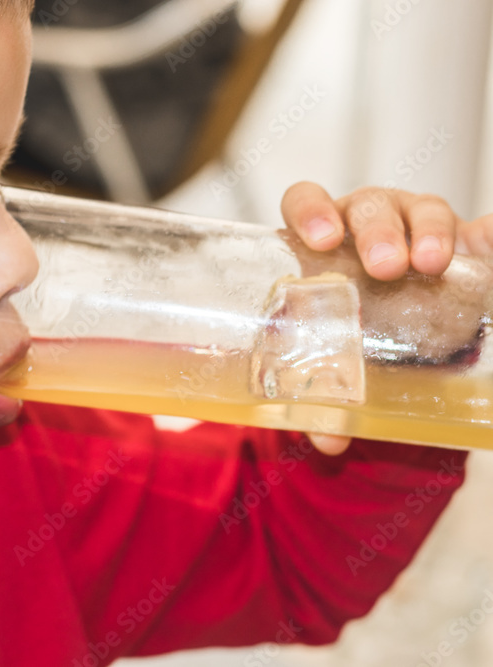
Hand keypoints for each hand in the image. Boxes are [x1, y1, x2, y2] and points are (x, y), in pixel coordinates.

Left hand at [279, 182, 488, 454]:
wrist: (399, 340)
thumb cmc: (348, 334)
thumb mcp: (329, 359)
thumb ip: (322, 393)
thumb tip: (327, 437)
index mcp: (322, 238)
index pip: (307, 202)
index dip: (311, 211)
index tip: (320, 239)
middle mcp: (368, 223)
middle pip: (369, 206)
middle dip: (377, 230)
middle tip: (384, 267)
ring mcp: (418, 227)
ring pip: (424, 209)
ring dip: (429, 230)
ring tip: (431, 264)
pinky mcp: (468, 245)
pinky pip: (483, 233)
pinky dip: (488, 235)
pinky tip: (488, 242)